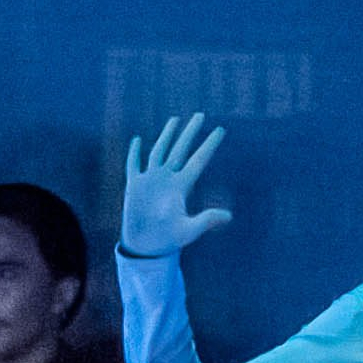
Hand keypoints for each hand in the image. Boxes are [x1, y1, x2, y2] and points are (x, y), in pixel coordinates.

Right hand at [121, 113, 232, 256]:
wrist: (146, 247)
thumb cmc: (168, 240)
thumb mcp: (188, 230)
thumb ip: (206, 220)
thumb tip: (229, 216)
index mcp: (182, 186)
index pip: (198, 160)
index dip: (209, 144)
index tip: (221, 130)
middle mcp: (168, 179)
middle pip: (181, 149)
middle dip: (190, 132)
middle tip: (200, 115)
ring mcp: (151, 181)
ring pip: (159, 152)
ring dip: (167, 136)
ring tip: (175, 120)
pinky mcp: (135, 186)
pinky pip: (134, 164)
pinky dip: (135, 152)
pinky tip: (138, 140)